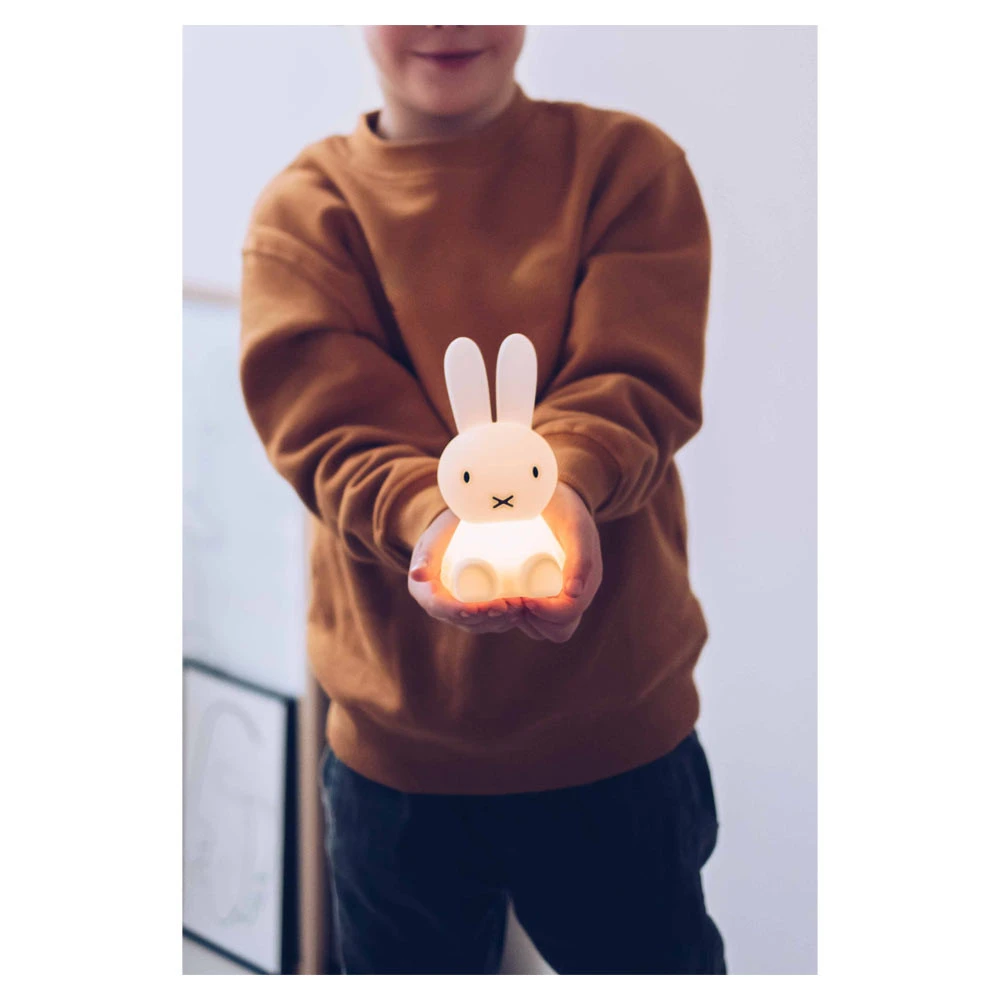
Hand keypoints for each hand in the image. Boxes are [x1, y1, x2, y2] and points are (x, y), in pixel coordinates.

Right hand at [408, 509, 526, 633]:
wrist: (457, 527)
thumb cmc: (445, 530)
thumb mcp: (434, 538)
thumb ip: (427, 554)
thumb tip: (417, 574)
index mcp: (423, 592)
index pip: (441, 608)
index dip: (462, 612)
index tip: (481, 607)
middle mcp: (439, 605)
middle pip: (463, 620)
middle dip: (487, 617)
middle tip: (509, 605)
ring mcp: (457, 608)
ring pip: (478, 624)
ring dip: (499, 621)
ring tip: (518, 608)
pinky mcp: (473, 607)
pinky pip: (487, 621)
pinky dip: (504, 620)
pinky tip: (518, 614)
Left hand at [518, 482, 602, 642]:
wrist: (557, 497)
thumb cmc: (565, 509)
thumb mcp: (575, 528)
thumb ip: (581, 556)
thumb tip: (574, 593)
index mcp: (586, 583)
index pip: (566, 616)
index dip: (544, 614)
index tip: (522, 598)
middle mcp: (575, 594)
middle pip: (557, 630)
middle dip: (533, 621)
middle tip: (511, 600)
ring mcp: (560, 595)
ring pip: (544, 628)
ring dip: (524, 621)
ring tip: (506, 599)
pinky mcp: (545, 592)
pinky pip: (535, 618)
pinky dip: (520, 617)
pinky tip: (503, 600)